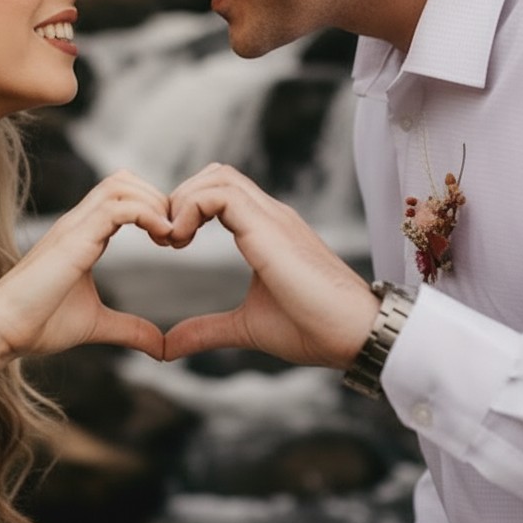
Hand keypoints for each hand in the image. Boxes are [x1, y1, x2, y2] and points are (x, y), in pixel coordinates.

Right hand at [0, 170, 170, 360]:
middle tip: (177, 235)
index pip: (121, 195)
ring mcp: (74, 226)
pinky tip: (162, 238)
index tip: (172, 240)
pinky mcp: (74, 238)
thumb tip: (162, 347)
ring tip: (171, 236)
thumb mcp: (96, 324)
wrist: (0, 331)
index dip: (152, 208)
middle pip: (124, 179)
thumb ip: (129, 329)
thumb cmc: (37, 325)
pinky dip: (147, 214)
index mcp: (81, 234)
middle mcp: (77, 222)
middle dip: (157, 198)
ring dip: (154, 202)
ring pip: (121, 184)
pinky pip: (118, 207)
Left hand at [163, 164, 378, 367]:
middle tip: (167, 240)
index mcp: (266, 230)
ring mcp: (272, 216)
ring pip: (217, 176)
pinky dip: (190, 208)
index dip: (187, 208)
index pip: (220, 191)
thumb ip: (207, 330)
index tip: (171, 244)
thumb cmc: (313, 330)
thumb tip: (166, 347)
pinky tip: (183, 241)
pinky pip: (220, 194)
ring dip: (183, 201)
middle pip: (215, 174)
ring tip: (174, 240)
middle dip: (181, 198)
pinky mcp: (269, 227)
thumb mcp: (246, 327)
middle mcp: (270, 215)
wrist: (356, 335)